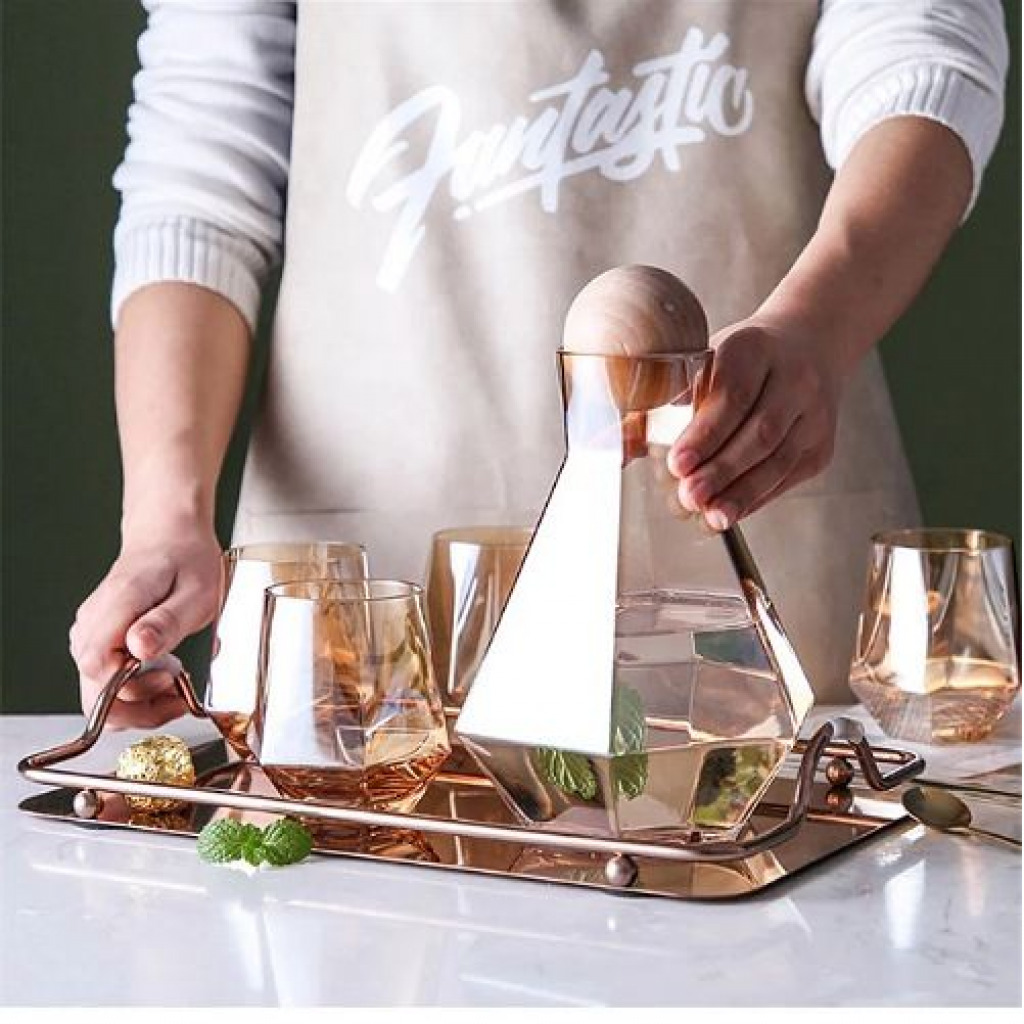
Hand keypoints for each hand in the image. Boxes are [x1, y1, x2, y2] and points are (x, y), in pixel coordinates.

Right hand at [70, 521, 221, 728]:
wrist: (170, 536)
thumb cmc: (186, 559)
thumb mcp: (196, 592)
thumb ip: (167, 622)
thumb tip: (139, 650)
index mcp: (116, 606)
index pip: (98, 669)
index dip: (132, 688)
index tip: (170, 679)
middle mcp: (93, 623)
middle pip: (95, 692)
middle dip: (139, 707)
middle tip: (178, 692)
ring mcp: (92, 633)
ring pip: (100, 692)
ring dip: (140, 700)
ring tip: (175, 679)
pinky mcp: (99, 640)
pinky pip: (108, 679)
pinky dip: (136, 687)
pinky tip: (163, 671)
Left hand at [667, 317, 841, 528]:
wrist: (807, 347)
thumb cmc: (741, 360)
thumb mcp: (704, 360)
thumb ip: (663, 400)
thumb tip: (618, 443)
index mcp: (756, 350)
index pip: (734, 396)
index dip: (705, 434)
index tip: (677, 463)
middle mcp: (795, 380)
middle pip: (760, 433)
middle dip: (721, 470)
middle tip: (688, 496)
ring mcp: (814, 416)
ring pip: (778, 460)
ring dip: (740, 492)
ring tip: (709, 514)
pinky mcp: (820, 447)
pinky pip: (786, 478)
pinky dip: (755, 498)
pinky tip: (729, 511)